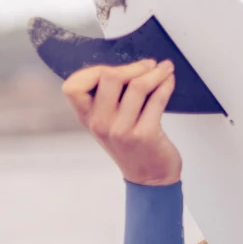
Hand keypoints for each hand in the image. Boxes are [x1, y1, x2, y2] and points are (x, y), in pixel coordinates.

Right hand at [62, 59, 181, 185]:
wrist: (150, 177)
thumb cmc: (133, 147)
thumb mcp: (110, 123)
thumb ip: (109, 98)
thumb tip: (129, 67)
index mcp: (87, 117)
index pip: (73, 86)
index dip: (94, 70)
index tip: (117, 68)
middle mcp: (101, 123)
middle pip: (109, 77)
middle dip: (133, 67)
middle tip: (149, 65)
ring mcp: (122, 130)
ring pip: (138, 86)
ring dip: (156, 73)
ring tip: (164, 68)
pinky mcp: (145, 134)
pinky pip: (157, 99)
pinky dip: (166, 85)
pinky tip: (169, 81)